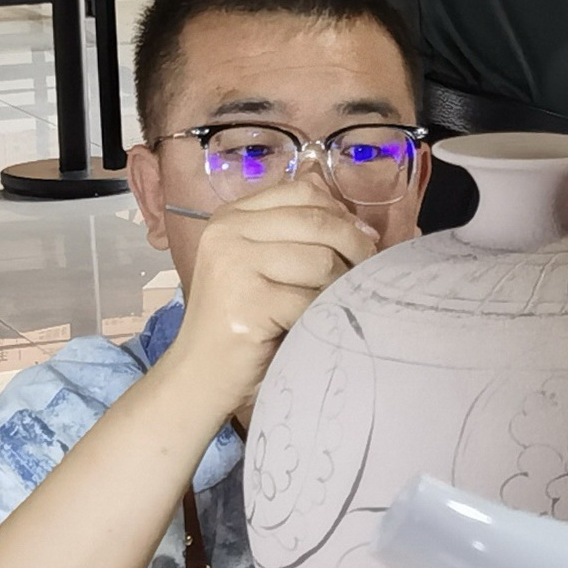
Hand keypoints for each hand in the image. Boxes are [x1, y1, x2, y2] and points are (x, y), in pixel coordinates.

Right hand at [169, 181, 379, 412]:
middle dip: (355, 247)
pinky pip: (312, 300)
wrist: (200, 375)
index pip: (302, 192)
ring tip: (335, 303)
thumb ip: (296, 235)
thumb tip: (360, 223)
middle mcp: (228, 233)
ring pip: (322, 260)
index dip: (341, 213)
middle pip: (317, 221)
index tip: (364, 239)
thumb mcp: (262, 266)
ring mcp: (234, 265)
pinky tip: (317, 325)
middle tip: (367, 273)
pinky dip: (324, 314)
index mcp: (231, 217)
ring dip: (341, 285)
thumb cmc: (241, 322)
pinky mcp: (248, 303)